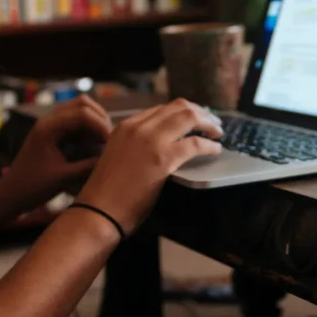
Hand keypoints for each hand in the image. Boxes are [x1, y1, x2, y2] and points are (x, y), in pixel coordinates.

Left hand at [0, 95, 112, 212]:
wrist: (11, 195)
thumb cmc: (33, 187)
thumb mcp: (64, 178)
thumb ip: (89, 166)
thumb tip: (113, 158)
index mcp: (49, 126)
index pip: (83, 113)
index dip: (101, 125)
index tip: (112, 143)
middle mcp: (49, 120)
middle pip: (82, 104)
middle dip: (100, 118)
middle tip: (111, 139)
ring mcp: (50, 126)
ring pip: (79, 111)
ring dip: (94, 122)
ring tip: (105, 141)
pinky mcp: (53, 134)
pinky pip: (74, 123)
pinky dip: (87, 129)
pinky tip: (95, 145)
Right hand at [75, 99, 222, 235]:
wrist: (99, 210)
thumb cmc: (106, 191)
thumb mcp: (117, 155)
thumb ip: (134, 145)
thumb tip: (157, 146)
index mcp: (125, 126)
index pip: (161, 109)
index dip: (182, 112)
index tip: (194, 119)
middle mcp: (138, 127)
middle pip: (178, 106)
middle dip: (199, 112)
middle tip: (212, 123)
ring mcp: (150, 140)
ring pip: (188, 117)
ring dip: (208, 123)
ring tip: (217, 133)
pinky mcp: (163, 158)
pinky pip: (195, 143)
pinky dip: (209, 145)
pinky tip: (215, 150)